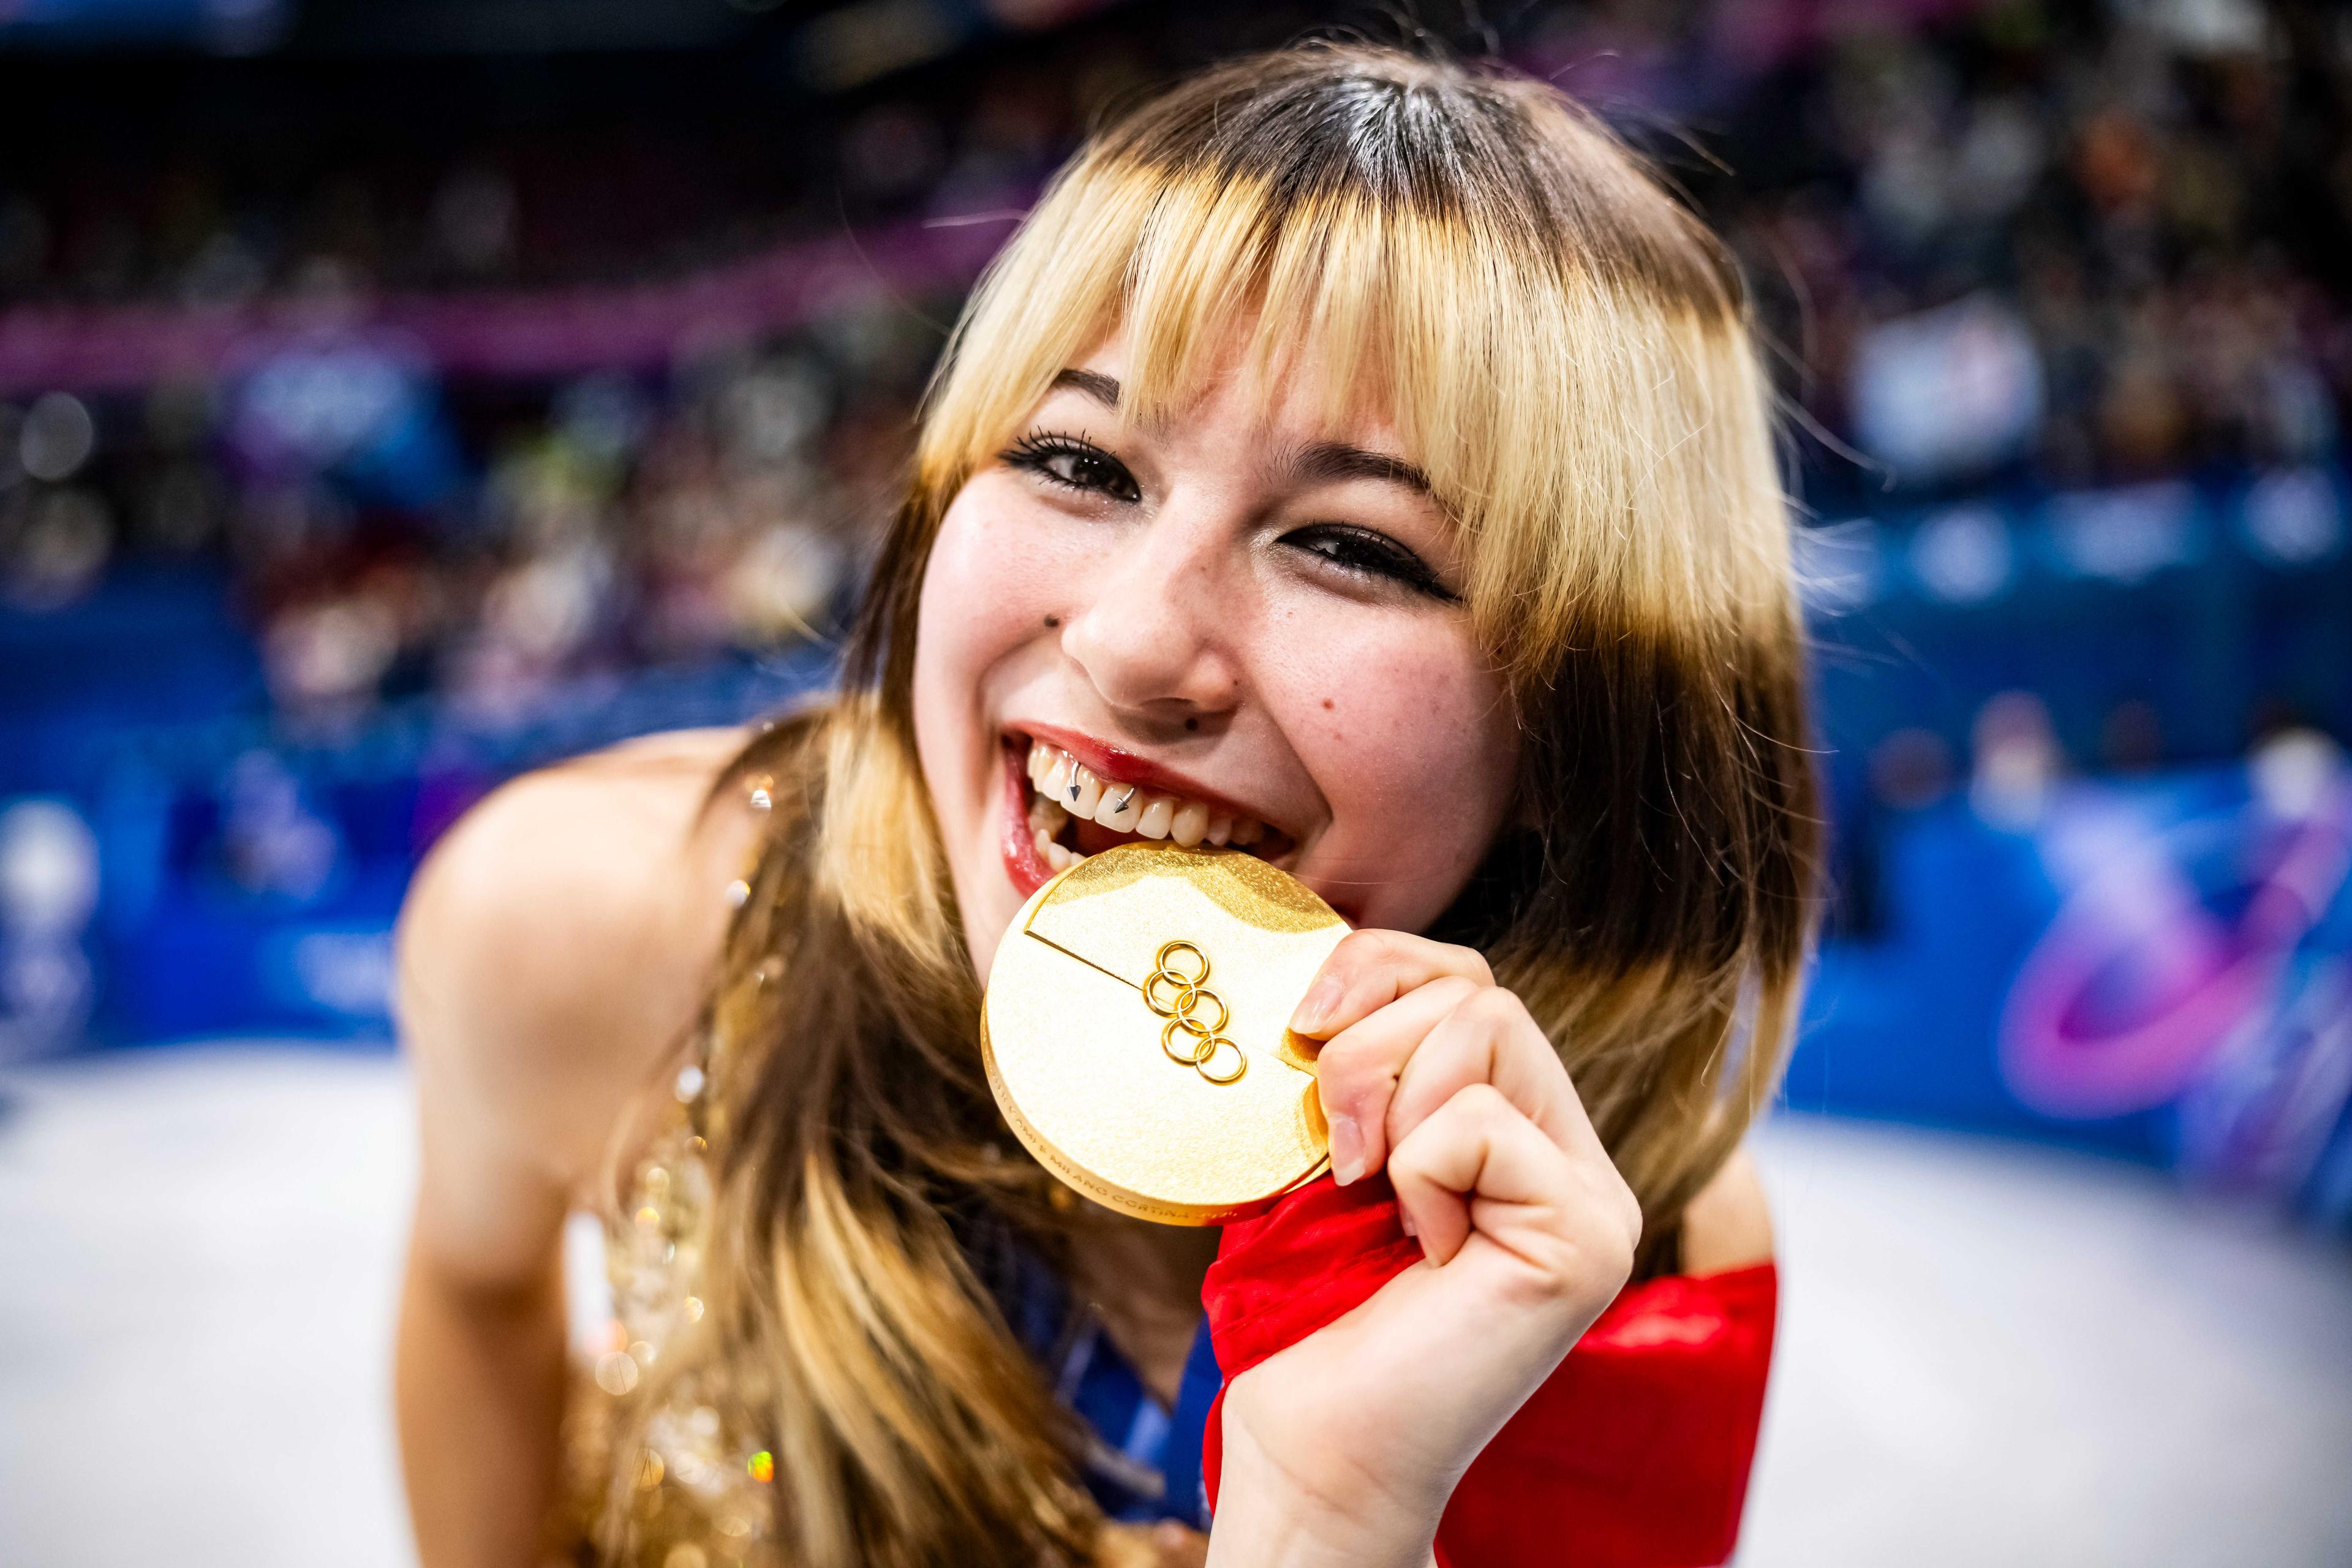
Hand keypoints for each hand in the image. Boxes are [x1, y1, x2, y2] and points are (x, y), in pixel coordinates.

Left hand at [1204, 931, 1640, 1567]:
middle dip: (1369, 1038)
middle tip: (1331, 1145)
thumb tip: (1324, 969)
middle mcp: (1572, 1155)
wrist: (1316, 1441)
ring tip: (1366, 1192)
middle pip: (1479, 987)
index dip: (1379, 967)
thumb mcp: (1329, 1147)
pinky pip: (1478, 1121)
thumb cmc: (1309, 1305)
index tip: (1303, 1023)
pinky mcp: (1588, 1234)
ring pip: (1486, 1023)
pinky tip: (1423, 1250)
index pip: (1467, 978)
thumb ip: (1358, 1056)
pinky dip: (1418, 1173)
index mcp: (1516, 1127)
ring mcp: (1593, 1196)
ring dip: (1385, 1097)